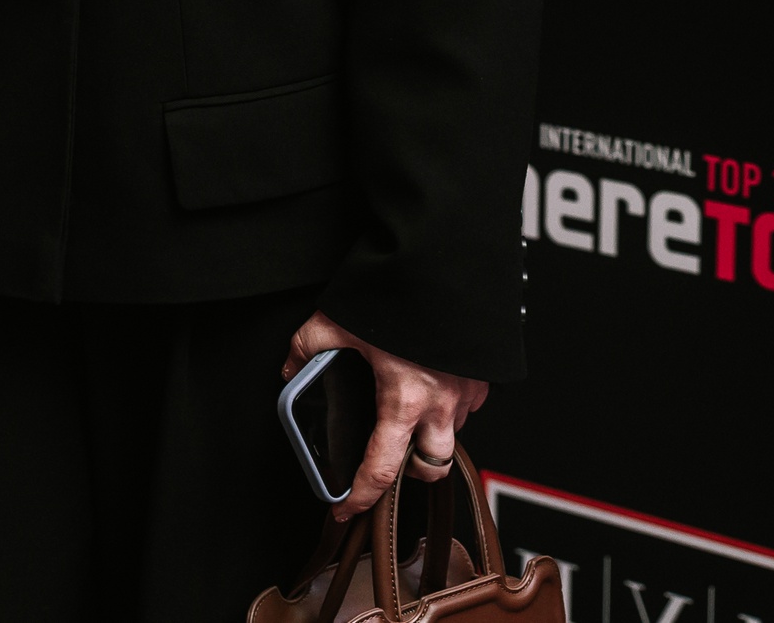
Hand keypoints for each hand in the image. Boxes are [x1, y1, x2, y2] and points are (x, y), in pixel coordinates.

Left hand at [284, 311, 488, 521]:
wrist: (447, 265)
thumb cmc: (400, 293)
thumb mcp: (338, 319)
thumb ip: (309, 347)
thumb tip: (292, 368)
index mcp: (404, 401)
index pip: (382, 470)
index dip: (361, 496)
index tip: (345, 507)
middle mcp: (441, 405)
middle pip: (430, 468)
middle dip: (409, 471)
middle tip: (387, 457)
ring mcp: (465, 392)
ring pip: (451, 437)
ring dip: (430, 436)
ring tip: (408, 419)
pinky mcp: (481, 376)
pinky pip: (466, 407)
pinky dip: (449, 407)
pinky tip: (430, 387)